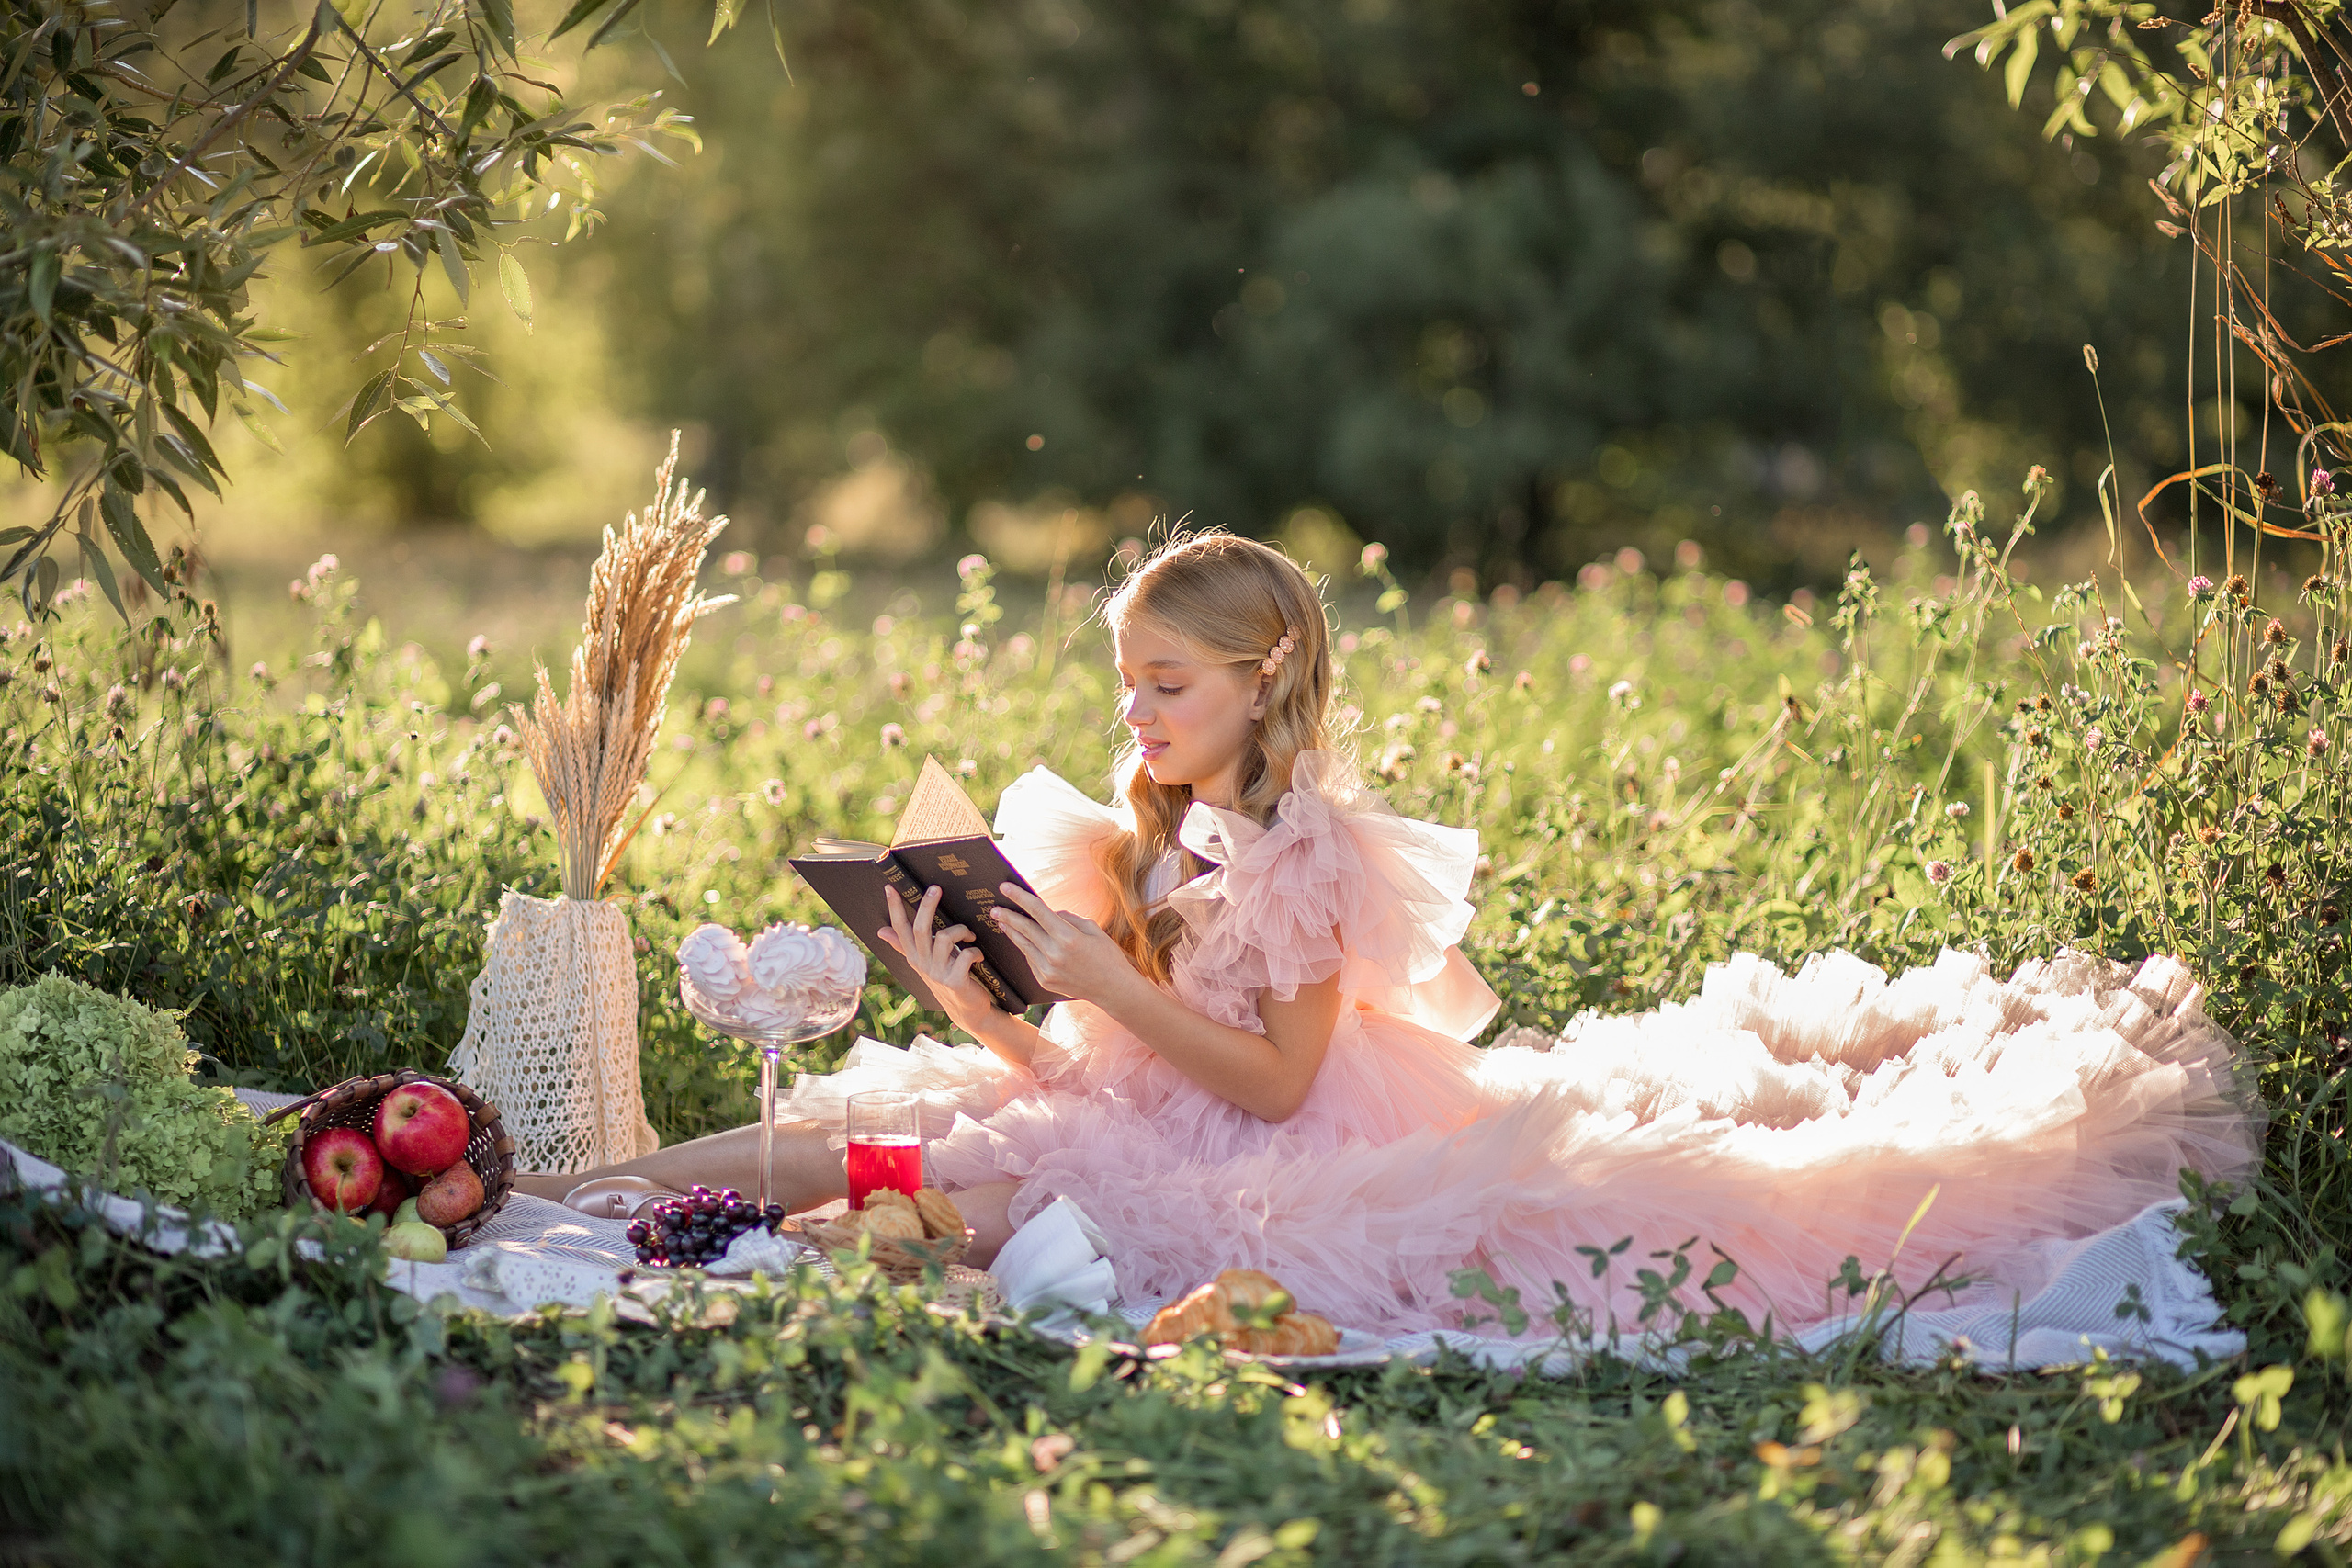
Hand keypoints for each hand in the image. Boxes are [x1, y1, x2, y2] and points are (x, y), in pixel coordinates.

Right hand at [878, 884, 1000, 1039]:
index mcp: (914, 956)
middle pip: (921, 930)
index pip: (900, 929)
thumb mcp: (924, 962)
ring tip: (970, 936)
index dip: (895, 909)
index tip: (890, 887)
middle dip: (927, 907)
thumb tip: (881, 930)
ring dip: (962, 931)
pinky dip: (975, 951)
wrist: (967, 1009)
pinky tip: (979, 955)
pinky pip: (965, 956)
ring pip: (946, 939)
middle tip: (935, 888)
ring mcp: (938, 974)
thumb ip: (903, 945)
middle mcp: (923, 964)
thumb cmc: (948, 978)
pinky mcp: (956, 982)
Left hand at [987, 882, 1143, 1005]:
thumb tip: (1049, 914)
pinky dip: (1025, 948)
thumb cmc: (1107, 955)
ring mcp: (1048, 970)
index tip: (1005, 887)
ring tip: (1001, 922)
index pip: (1038, 911)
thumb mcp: (1093, 929)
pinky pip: (1031, 960)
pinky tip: (1022, 940)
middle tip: (994, 908)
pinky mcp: (1045, 981)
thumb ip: (1068, 918)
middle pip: (1025, 929)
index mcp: (1068, 937)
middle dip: (1007, 916)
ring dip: (1011, 932)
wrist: (1113, 989)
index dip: (1020, 897)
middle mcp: (1055, 954)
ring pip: (1023, 945)